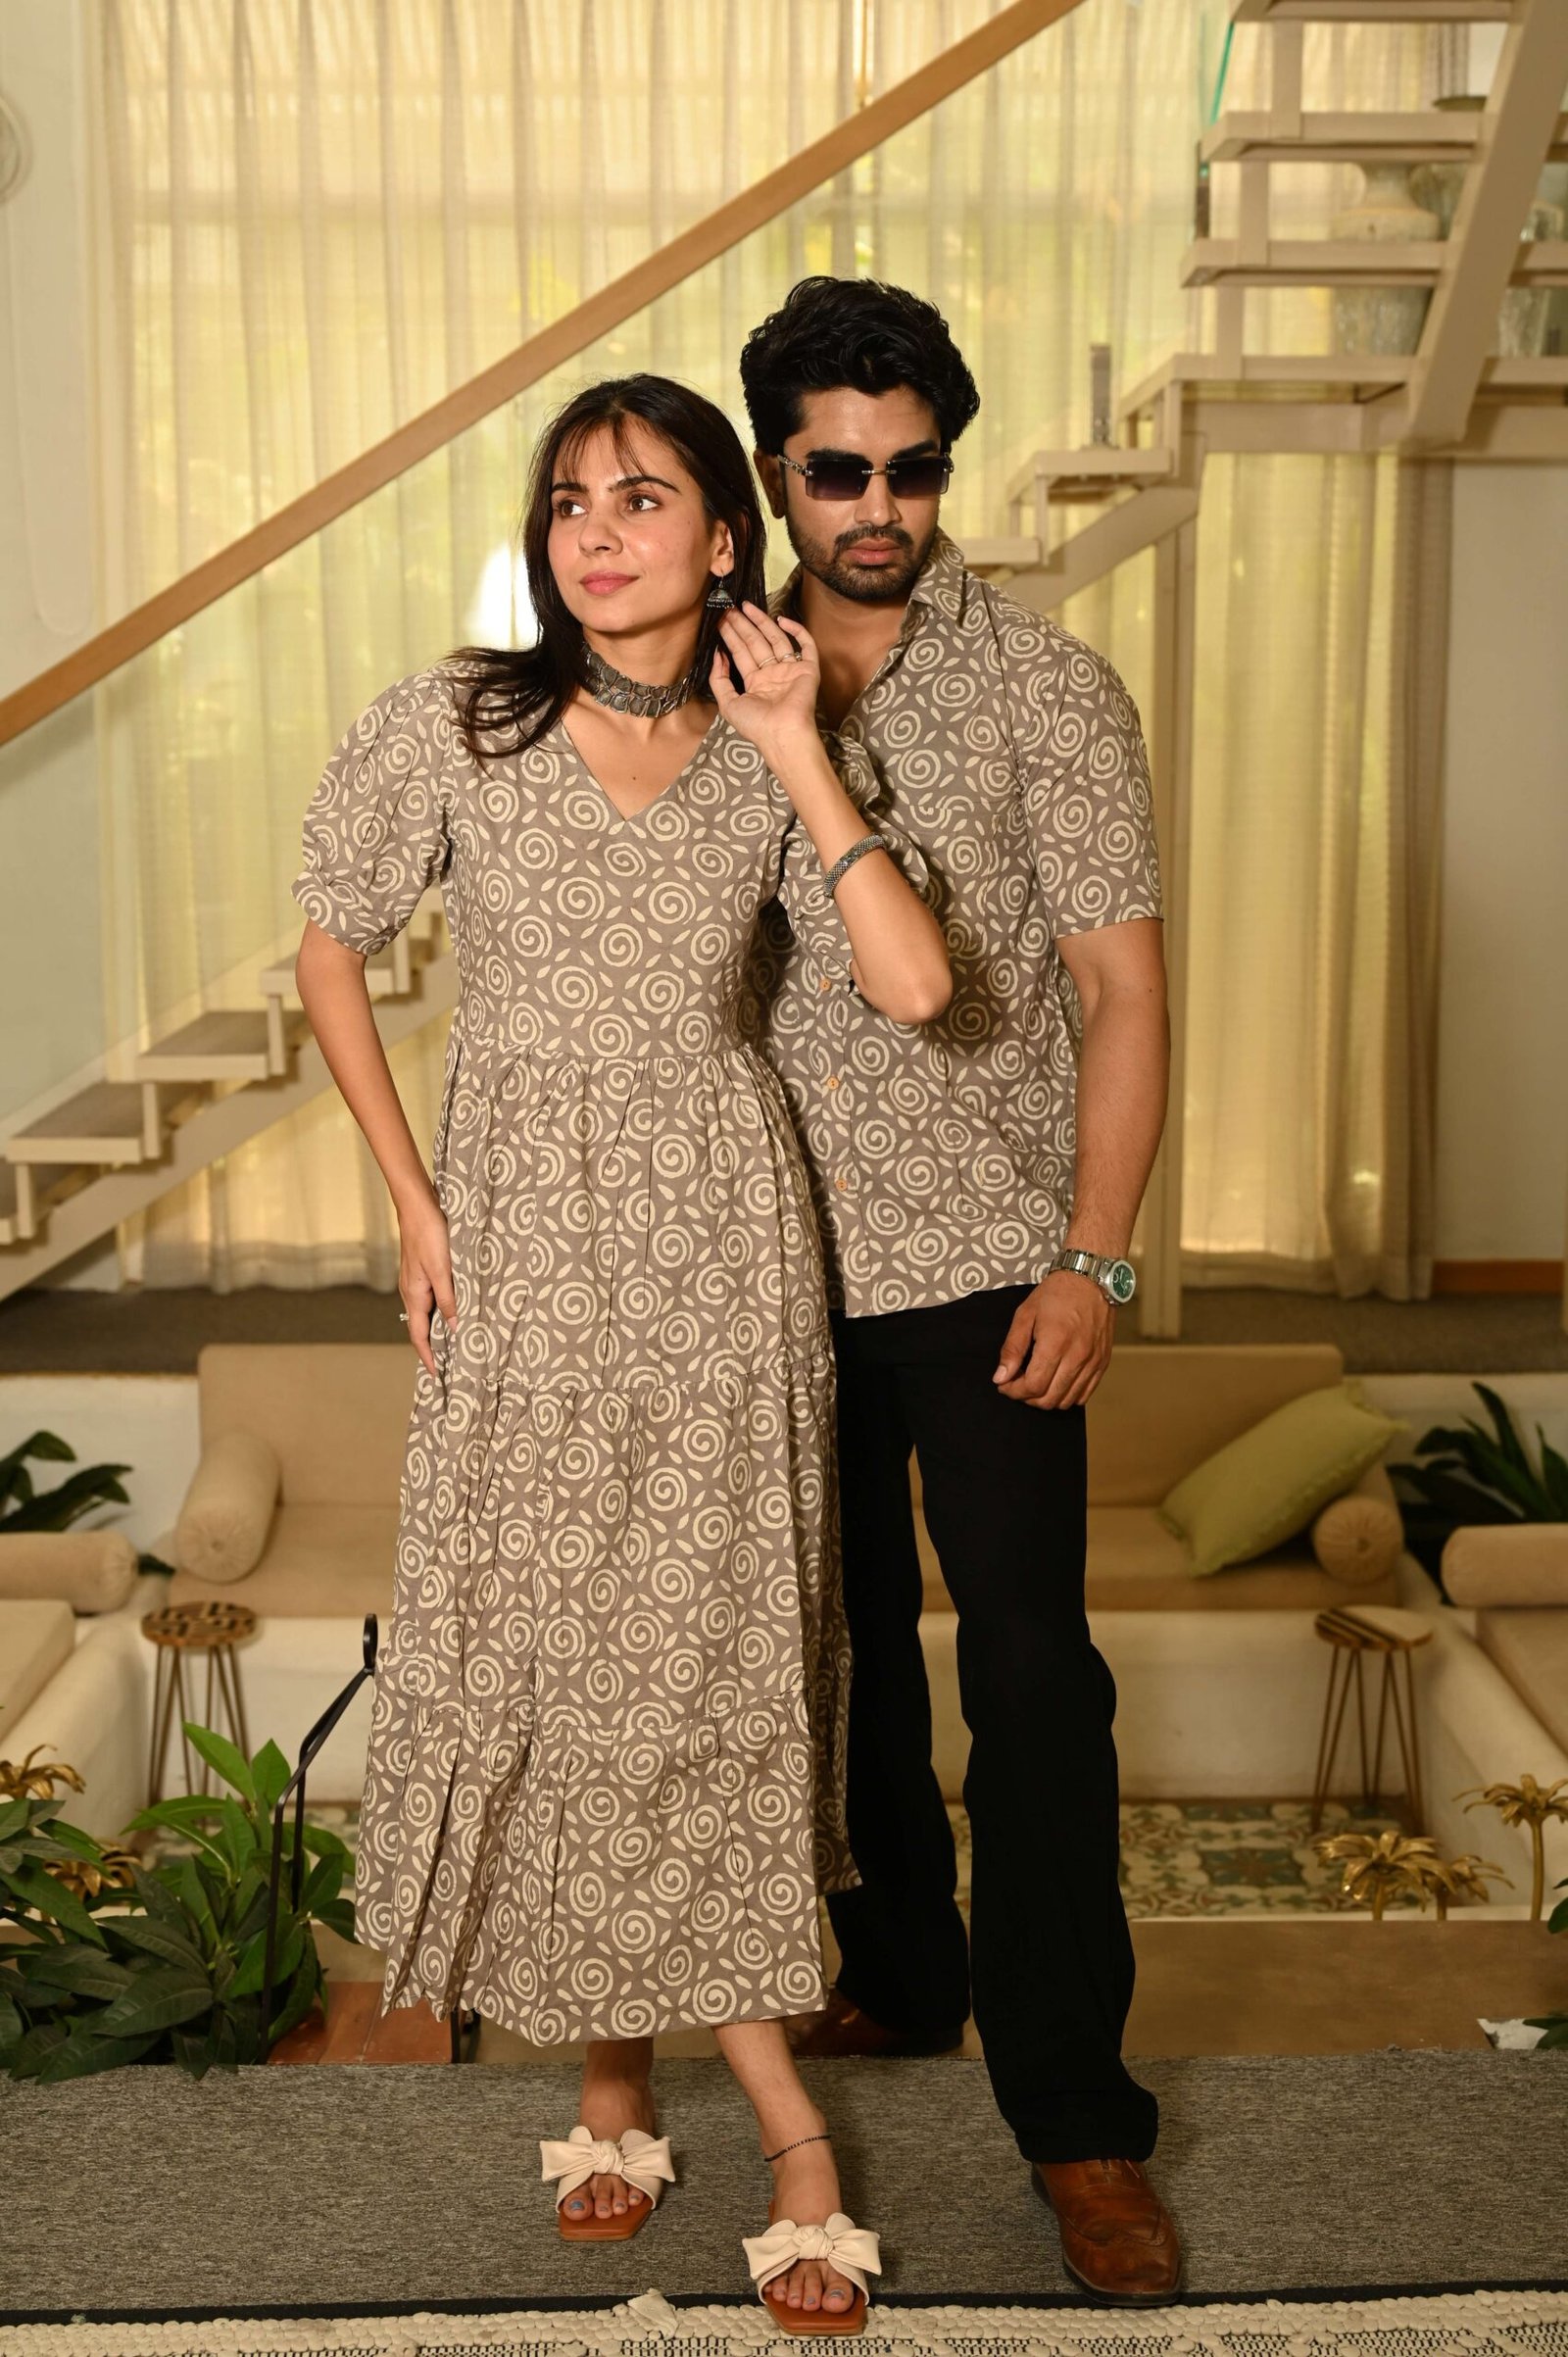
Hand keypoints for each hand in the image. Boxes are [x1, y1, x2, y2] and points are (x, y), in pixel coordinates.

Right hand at [397, 1188, 457, 1377]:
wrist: (417, 1205)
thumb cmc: (429, 1235)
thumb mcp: (442, 1270)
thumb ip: (449, 1299)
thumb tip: (455, 1328)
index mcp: (414, 1296)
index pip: (418, 1335)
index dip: (427, 1356)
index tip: (436, 1375)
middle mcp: (412, 1292)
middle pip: (421, 1327)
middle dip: (433, 1346)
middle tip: (450, 1363)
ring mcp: (416, 1281)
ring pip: (427, 1312)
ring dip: (439, 1328)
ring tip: (455, 1341)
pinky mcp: (422, 1270)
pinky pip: (431, 1298)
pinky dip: (441, 1310)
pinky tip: (454, 1308)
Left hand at [709, 603, 820, 761]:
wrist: (782, 733)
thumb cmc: (756, 724)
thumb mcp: (727, 703)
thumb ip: (718, 679)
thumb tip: (717, 655)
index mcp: (756, 683)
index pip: (742, 653)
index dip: (731, 636)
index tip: (721, 619)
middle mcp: (772, 674)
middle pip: (756, 643)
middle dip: (742, 625)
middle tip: (729, 608)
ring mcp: (790, 670)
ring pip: (775, 639)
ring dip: (761, 622)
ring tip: (746, 606)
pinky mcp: (808, 668)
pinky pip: (805, 645)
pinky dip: (796, 630)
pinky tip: (781, 619)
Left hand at [992, 1272, 1114, 1408]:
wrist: (1091, 1280)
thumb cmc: (1055, 1294)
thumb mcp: (1025, 1314)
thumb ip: (1012, 1348)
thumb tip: (1001, 1377)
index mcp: (1055, 1343)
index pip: (1033, 1385)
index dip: (1014, 1391)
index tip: (1004, 1384)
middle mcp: (1077, 1357)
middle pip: (1049, 1399)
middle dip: (1027, 1398)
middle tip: (1017, 1385)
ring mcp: (1093, 1362)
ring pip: (1066, 1401)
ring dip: (1046, 1399)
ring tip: (1036, 1384)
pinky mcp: (1103, 1363)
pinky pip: (1084, 1395)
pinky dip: (1067, 1397)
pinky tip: (1056, 1384)